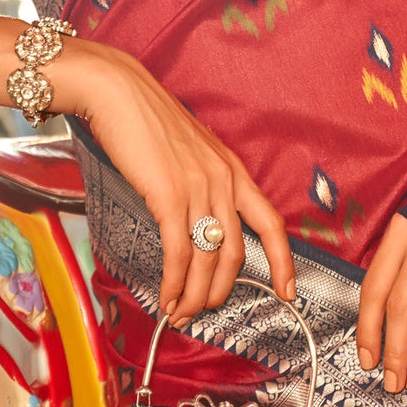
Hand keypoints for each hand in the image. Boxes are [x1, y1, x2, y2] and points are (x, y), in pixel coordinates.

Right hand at [50, 39, 294, 324]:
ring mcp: (199, 188)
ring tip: (180, 314)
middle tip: (203, 312)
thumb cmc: (147, 120)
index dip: (284, 262)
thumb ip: (201, 181)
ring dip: (193, 295)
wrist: (118, 92)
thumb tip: (194, 220)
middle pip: (236, 253)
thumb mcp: (190, 151)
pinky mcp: (169, 195)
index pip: (271, 223)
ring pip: (207, 259)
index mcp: (233, 170)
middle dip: (220, 291)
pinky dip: (173, 282)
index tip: (288, 291)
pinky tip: (165, 298)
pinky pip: (178, 252)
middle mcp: (224, 181)